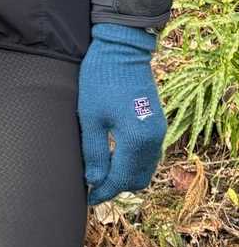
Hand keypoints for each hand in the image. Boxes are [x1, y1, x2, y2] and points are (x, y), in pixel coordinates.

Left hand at [78, 23, 166, 204]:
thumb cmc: (101, 79)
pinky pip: (149, 153)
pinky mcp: (158, 122)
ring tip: (102, 173)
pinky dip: (134, 161)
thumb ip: (95, 152)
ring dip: (126, 174)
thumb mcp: (91, 117)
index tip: (87, 197)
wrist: (122, 48)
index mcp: (137, 140)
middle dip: (116, 185)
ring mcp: (159, 130)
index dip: (103, 191)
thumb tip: (94, 181)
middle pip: (138, 178)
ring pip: (145, 167)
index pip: (121, 178)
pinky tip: (115, 157)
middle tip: (93, 186)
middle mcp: (154, 139)